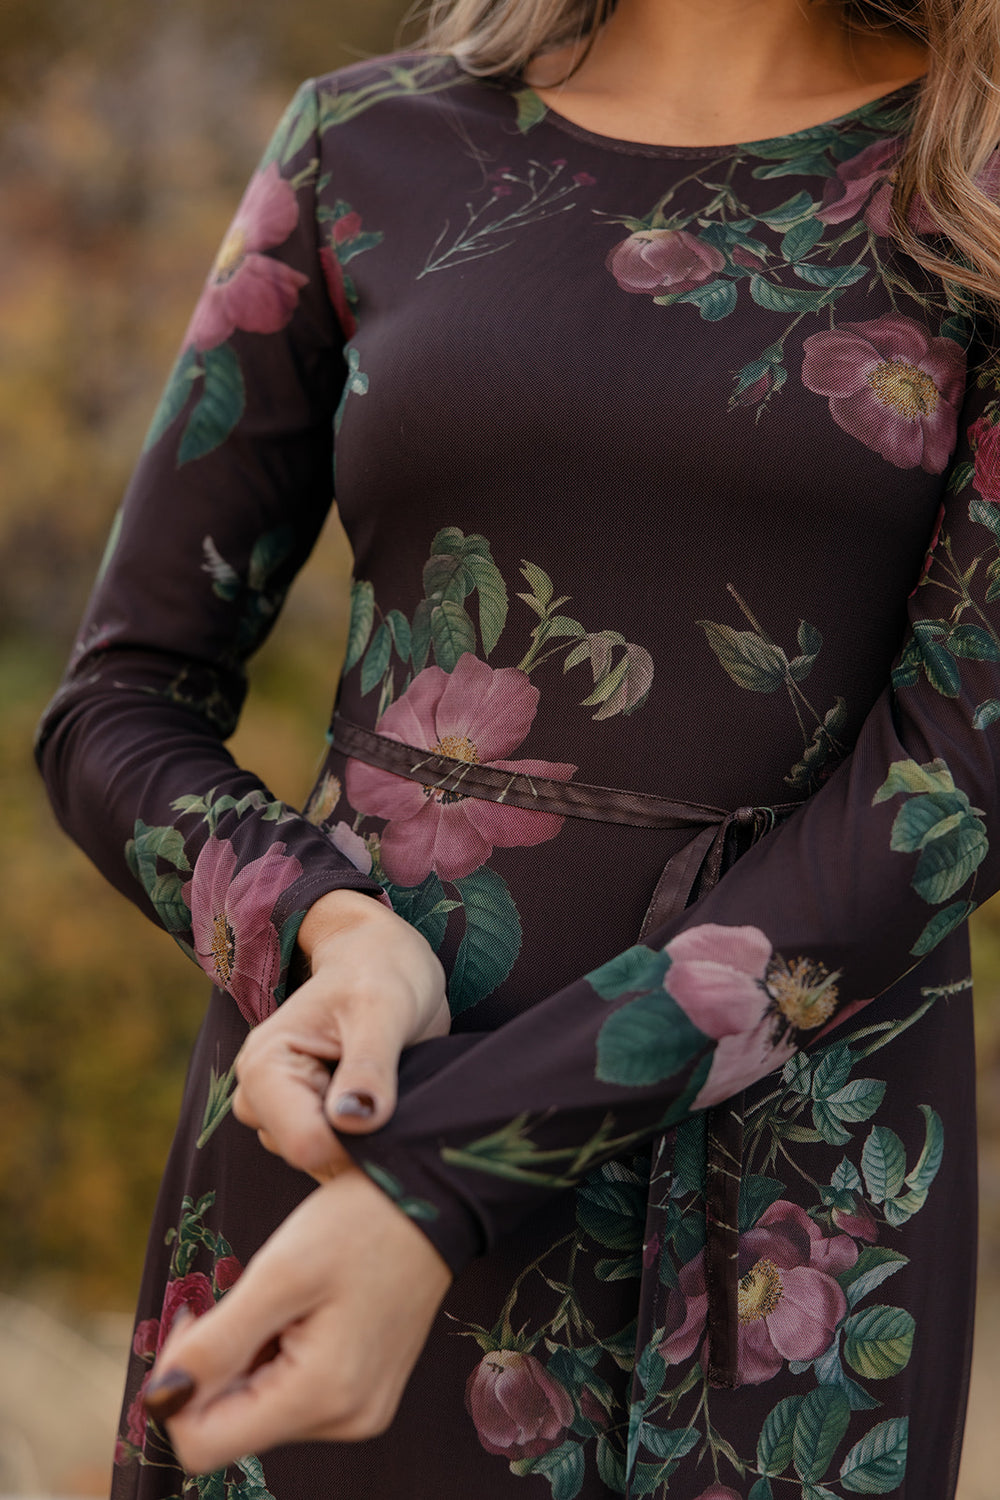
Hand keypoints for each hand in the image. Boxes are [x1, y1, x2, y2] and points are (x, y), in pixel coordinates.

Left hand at [144, 1166, 452, 1471]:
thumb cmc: (362, 1222)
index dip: (180, 1384)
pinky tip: (302, 1308)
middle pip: (231, 1427)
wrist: (434, 1197)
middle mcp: (345, 1420)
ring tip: (283, 1298)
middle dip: (218, 1365)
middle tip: (243, 1296)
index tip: (202, 1314)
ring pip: (258, 1409)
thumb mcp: (280, 1272)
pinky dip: (277, 1354)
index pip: (203, 1444)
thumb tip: (160, 1400)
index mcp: (322, 1396)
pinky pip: (292, 1394)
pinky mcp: (365, 1394)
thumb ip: (217, 1344)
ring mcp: (359, 1410)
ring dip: (249, 1356)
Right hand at [232, 889, 449, 1178]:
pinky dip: (365, 1143)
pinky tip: (384, 1104)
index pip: (304, 1144)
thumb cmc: (378, 972)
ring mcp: (284, 1113)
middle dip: (359, 1142)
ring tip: (389, 1089)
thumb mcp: (381, 1008)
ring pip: (324, 1164)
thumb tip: (353, 1123)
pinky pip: (335, 1159)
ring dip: (365, 1142)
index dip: (355, 1142)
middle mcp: (262, 1096)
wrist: (381, 961)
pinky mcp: (309, 1122)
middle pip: (312, 1160)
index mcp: (265, 1066)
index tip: (388, 1108)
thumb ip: (368, 1066)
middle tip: (394, 1091)